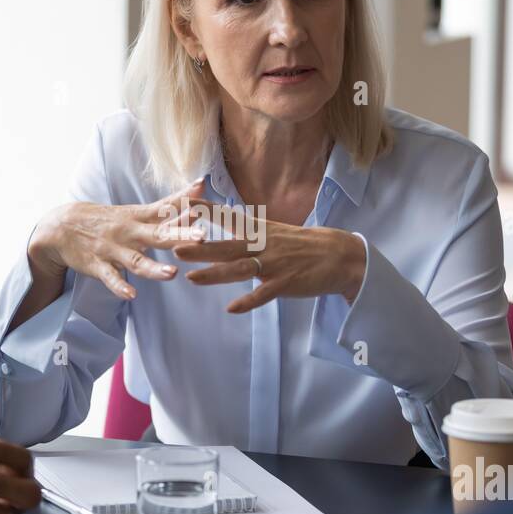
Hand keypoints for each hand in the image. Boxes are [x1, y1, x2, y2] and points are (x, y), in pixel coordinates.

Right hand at [27, 180, 208, 299]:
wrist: (61, 226)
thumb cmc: (109, 219)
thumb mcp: (137, 210)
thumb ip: (170, 204)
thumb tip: (200, 187)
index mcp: (140, 217)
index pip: (166, 208)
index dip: (185, 203)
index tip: (205, 197)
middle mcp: (129, 231)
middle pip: (158, 234)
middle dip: (179, 236)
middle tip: (202, 238)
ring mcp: (113, 249)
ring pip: (136, 260)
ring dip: (153, 268)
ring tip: (172, 274)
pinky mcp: (98, 266)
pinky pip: (110, 278)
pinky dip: (120, 286)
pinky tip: (131, 294)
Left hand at [173, 212, 366, 313]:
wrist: (338, 255)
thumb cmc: (303, 245)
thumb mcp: (274, 231)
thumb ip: (250, 229)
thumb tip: (228, 219)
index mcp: (260, 231)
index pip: (229, 218)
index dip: (207, 212)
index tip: (184, 205)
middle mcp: (264, 245)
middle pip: (227, 247)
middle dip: (201, 248)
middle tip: (175, 247)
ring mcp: (274, 265)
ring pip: (240, 269)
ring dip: (215, 274)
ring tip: (192, 278)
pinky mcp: (285, 283)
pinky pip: (263, 294)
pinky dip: (248, 301)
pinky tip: (232, 308)